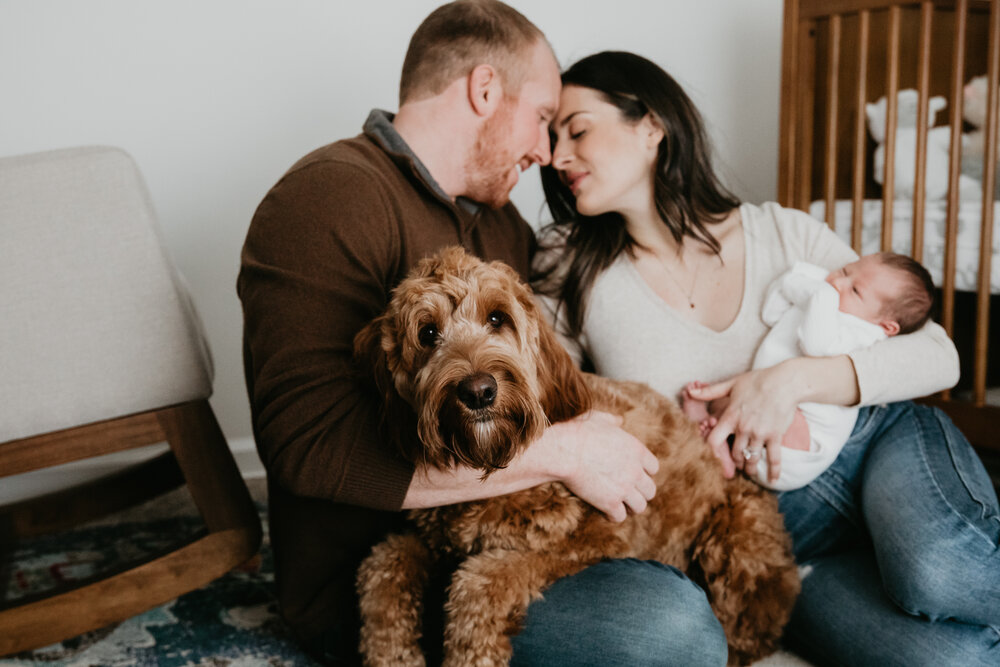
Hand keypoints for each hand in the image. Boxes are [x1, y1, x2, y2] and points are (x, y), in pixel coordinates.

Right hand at [547, 411, 658, 522]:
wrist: (563, 451)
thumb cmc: (577, 432)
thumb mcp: (597, 418)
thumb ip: (612, 420)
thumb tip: (619, 420)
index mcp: (636, 450)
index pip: (654, 468)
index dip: (644, 472)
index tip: (633, 474)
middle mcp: (635, 471)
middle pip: (650, 490)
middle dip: (640, 493)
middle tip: (628, 493)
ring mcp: (624, 488)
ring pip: (640, 507)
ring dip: (630, 507)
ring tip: (620, 505)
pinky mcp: (610, 502)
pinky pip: (620, 516)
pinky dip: (613, 516)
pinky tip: (606, 512)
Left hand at [686, 363, 802, 482]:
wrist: (785, 382)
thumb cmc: (758, 380)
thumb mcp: (731, 384)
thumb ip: (710, 392)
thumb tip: (691, 391)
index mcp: (730, 417)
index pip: (714, 441)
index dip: (711, 454)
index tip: (713, 460)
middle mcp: (743, 428)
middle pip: (734, 454)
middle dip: (734, 462)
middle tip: (736, 465)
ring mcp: (760, 434)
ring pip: (751, 458)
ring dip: (750, 468)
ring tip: (750, 471)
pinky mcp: (775, 436)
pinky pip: (774, 458)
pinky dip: (774, 472)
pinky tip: (773, 480)